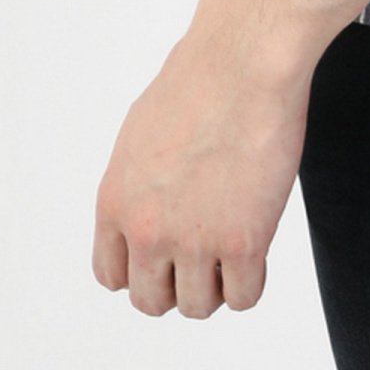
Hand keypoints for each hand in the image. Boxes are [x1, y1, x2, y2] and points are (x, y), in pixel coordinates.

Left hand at [91, 30, 310, 318]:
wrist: (242, 63)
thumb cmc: (198, 82)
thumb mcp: (139, 137)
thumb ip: (137, 187)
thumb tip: (148, 213)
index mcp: (115, 202)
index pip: (112, 275)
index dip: (142, 269)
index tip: (165, 256)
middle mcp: (147, 230)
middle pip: (151, 301)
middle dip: (176, 283)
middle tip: (202, 253)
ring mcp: (194, 241)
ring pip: (197, 306)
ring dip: (215, 284)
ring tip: (232, 246)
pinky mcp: (243, 243)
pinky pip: (243, 298)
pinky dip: (250, 281)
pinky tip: (257, 247)